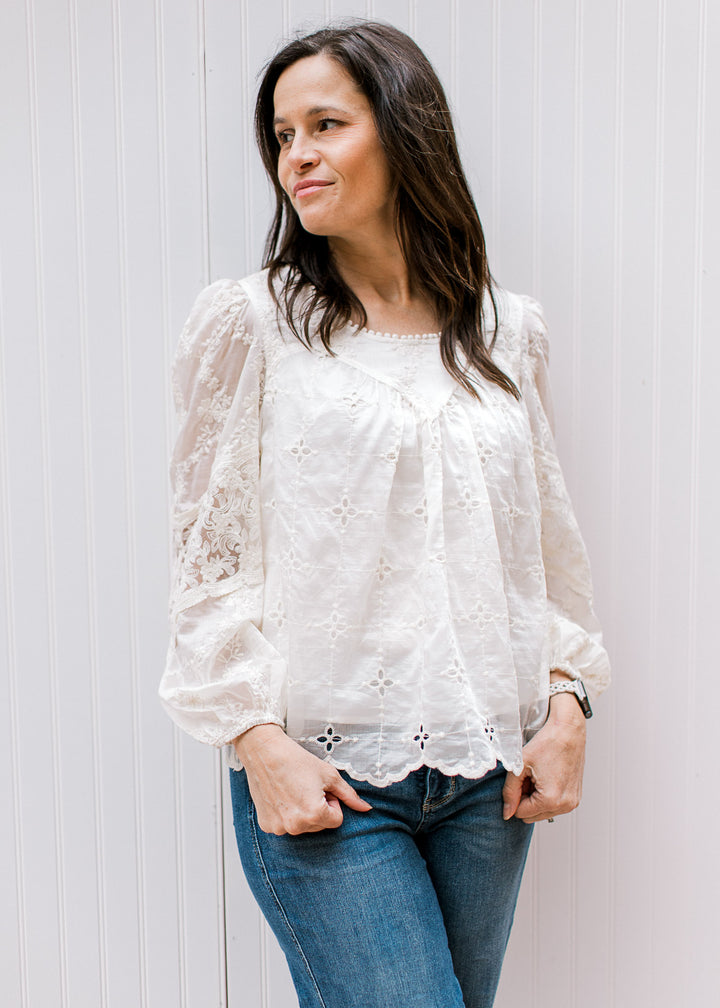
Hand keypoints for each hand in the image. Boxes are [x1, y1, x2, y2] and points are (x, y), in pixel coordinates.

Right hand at [233, 724, 371, 835]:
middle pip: (320, 825)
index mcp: (314, 815)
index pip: (336, 820)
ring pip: (303, 826)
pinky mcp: (266, 825)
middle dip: (319, 808)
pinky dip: (287, 814)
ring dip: (303, 812)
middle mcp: (295, 826)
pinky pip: (286, 825)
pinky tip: (281, 796)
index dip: (332, 802)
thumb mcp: (329, 775)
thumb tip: (366, 809)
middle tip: (308, 787)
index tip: (321, 788)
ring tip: (294, 790)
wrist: (265, 752)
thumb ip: (349, 795)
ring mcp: (279, 828)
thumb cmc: (297, 760)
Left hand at [502, 690, 586, 823]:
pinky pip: (554, 806)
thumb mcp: (520, 766)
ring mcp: (573, 802)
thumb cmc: (547, 743)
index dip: (515, 796)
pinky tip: (548, 777)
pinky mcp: (576, 797)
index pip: (521, 813)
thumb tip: (507, 813)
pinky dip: (547, 795)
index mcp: (551, 800)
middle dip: (526, 799)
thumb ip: (509, 791)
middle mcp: (565, 805)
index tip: (521, 779)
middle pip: (532, 816)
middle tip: (528, 777)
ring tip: (538, 776)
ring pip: (543, 812)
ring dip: (536, 798)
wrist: (568, 731)